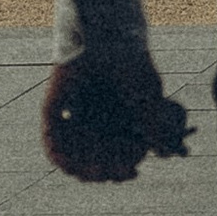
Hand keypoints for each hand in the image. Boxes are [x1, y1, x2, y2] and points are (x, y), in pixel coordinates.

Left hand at [42, 51, 192, 185]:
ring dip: (83, 169)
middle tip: (114, 175)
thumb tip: (165, 154)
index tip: (133, 173)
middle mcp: (93, 116)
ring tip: (95, 173)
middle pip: (95, 156)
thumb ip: (155, 126)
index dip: (123, 166)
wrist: (105, 40)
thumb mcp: (150, 99)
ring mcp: (73, 115)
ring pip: (74, 153)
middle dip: (105, 171)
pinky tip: (72, 166)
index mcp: (116, 115)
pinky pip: (51, 142)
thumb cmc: (131, 65)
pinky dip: (60, 157)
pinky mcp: (52, 111)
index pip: (116, 151)